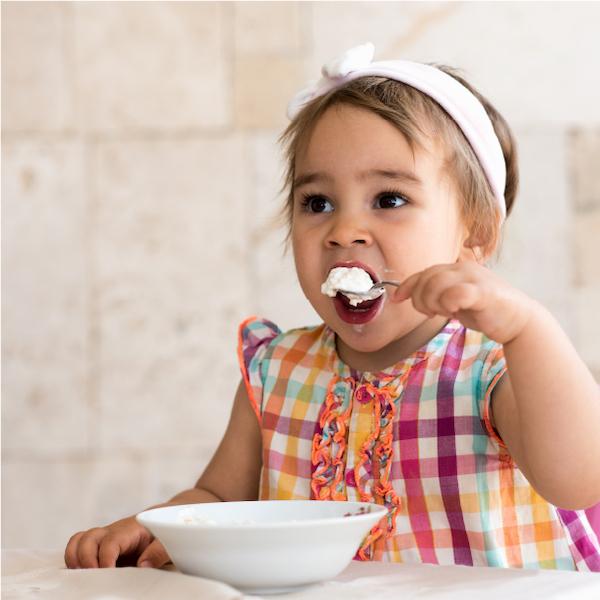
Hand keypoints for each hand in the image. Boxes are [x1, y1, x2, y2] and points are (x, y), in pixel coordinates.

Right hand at [64, 515, 169, 568]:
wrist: (162, 519)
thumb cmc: (163, 532)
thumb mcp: (167, 541)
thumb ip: (158, 551)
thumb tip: (143, 565)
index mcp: (129, 530)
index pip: (111, 541)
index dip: (105, 558)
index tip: (107, 572)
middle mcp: (112, 532)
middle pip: (88, 538)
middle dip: (84, 558)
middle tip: (93, 577)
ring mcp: (103, 538)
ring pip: (78, 541)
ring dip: (74, 558)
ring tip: (82, 577)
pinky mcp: (99, 547)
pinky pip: (78, 548)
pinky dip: (74, 560)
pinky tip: (81, 575)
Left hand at [391, 261, 533, 344]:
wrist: (518, 320)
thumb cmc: (485, 310)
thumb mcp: (456, 300)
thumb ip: (437, 295)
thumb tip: (412, 295)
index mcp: (457, 268)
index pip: (424, 272)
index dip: (407, 285)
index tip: (397, 299)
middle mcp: (464, 269)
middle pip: (427, 278)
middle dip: (419, 298)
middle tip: (429, 313)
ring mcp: (475, 279)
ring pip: (437, 284)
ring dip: (432, 302)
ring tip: (442, 312)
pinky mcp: (484, 293)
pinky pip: (457, 293)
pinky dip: (449, 302)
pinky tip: (453, 311)